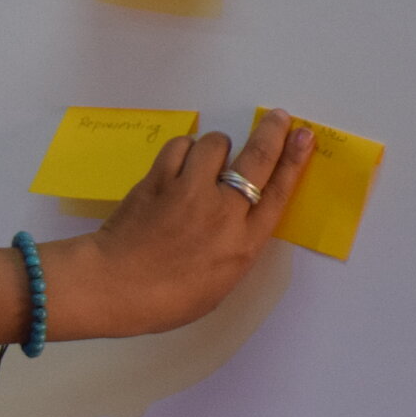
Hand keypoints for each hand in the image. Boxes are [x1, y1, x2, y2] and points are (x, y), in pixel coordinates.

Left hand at [49, 109, 314, 338]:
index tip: (303, 137)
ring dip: (215, 147)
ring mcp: (190, 190)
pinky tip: (178, 162)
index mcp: (243, 243)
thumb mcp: (217, 284)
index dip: (294, 161)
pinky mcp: (158, 179)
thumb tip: (236, 222)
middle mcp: (224, 211)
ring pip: (215, 144)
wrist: (112, 286)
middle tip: (276, 117)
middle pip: (257, 158)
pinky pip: (180, 147)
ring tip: (205, 161)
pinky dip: (184, 149)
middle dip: (271, 132)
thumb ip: (233, 248)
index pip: (278, 193)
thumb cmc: (165, 299)